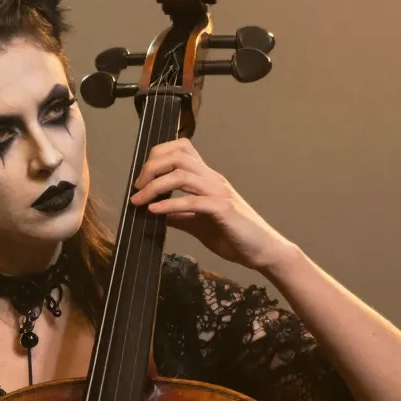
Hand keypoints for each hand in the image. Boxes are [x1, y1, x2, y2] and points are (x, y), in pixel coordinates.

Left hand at [130, 138, 297, 272]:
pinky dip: (169, 205)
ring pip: (181, 174)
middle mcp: (213, 180)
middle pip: (177, 155)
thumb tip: (157, 212)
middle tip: (137, 187)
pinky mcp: (224, 209)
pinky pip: (192, 201)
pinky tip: (154, 211)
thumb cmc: (235, 237)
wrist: (264, 251)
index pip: (182, 149)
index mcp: (208, 179)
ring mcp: (219, 192)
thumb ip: (180, 215)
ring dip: (154, 185)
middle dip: (151, 167)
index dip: (158, 155)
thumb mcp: (199, 225)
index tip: (143, 177)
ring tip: (139, 200)